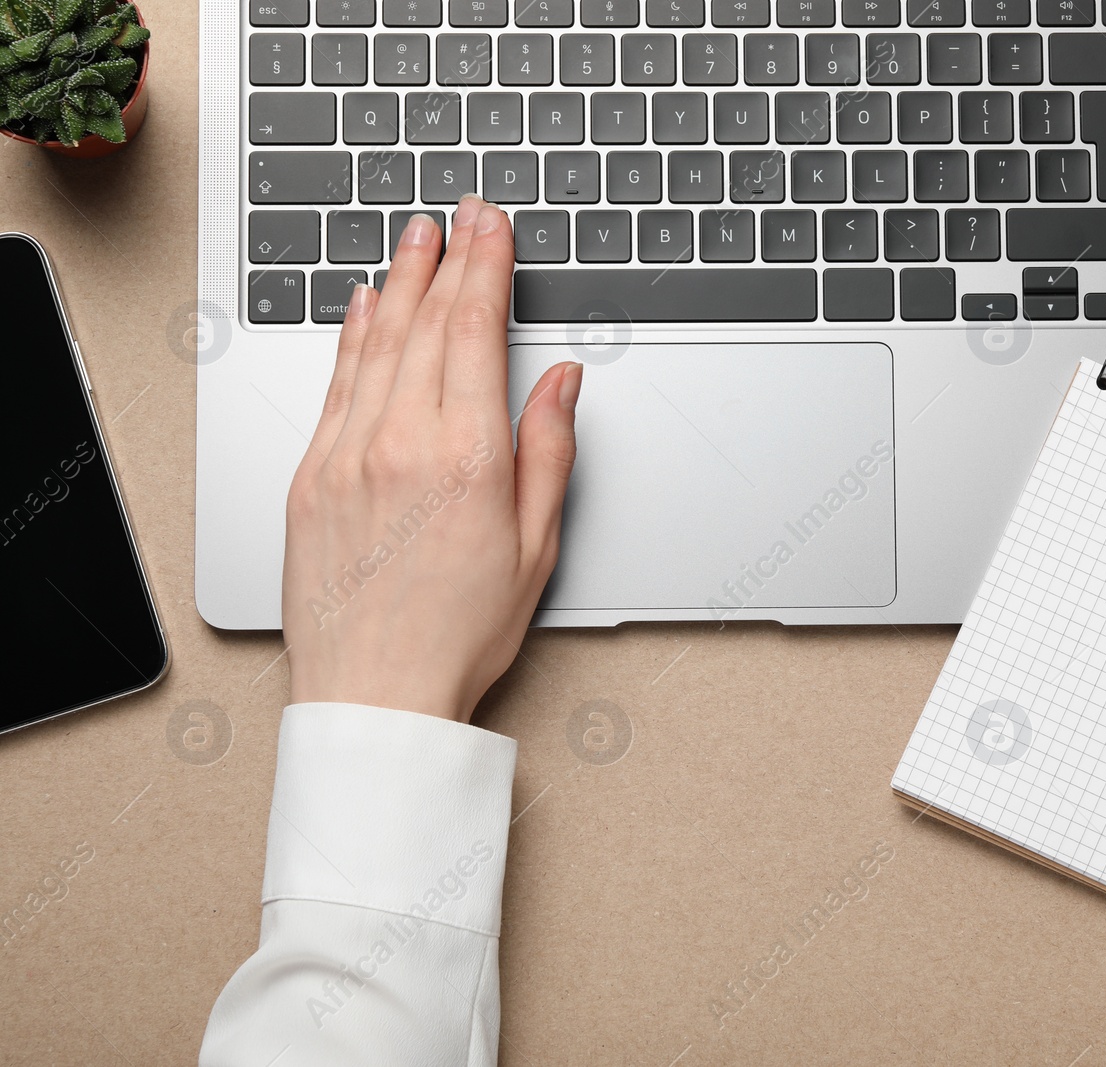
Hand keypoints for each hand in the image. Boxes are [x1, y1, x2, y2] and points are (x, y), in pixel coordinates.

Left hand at [282, 198, 581, 722]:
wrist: (374, 693)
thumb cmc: (460, 633)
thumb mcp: (536, 547)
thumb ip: (549, 451)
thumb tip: (560, 382)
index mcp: (467, 460)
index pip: (476, 333)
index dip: (487, 268)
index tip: (493, 227)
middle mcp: (401, 445)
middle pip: (427, 325)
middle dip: (448, 260)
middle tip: (460, 215)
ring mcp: (346, 456)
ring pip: (376, 345)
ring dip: (400, 283)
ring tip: (416, 240)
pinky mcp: (309, 476)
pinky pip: (334, 386)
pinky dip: (352, 337)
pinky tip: (365, 306)